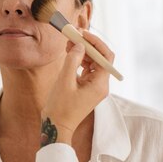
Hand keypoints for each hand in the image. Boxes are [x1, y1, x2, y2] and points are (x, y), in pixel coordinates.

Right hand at [41, 30, 114, 144]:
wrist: (56, 126)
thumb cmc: (60, 106)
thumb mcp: (64, 81)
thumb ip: (73, 60)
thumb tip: (80, 45)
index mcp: (100, 84)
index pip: (106, 57)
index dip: (96, 43)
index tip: (82, 34)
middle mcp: (101, 86)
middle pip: (100, 59)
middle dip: (88, 46)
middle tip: (73, 37)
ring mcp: (94, 88)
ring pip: (93, 64)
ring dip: (83, 53)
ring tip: (69, 44)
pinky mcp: (87, 89)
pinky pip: (87, 71)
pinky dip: (79, 62)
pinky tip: (70, 56)